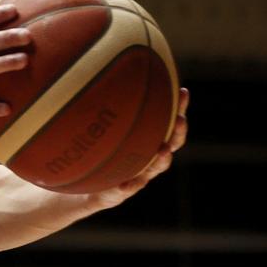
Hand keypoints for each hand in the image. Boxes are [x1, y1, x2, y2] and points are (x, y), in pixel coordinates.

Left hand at [87, 87, 189, 209]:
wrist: (83, 189)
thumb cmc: (97, 155)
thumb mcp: (99, 132)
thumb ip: (104, 111)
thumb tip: (99, 73)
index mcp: (147, 143)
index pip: (167, 123)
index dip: (178, 109)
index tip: (183, 92)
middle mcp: (147, 160)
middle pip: (170, 145)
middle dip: (177, 133)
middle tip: (180, 120)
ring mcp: (136, 177)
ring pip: (154, 169)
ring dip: (160, 159)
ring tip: (163, 150)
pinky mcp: (119, 193)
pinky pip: (124, 190)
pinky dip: (127, 186)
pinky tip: (125, 183)